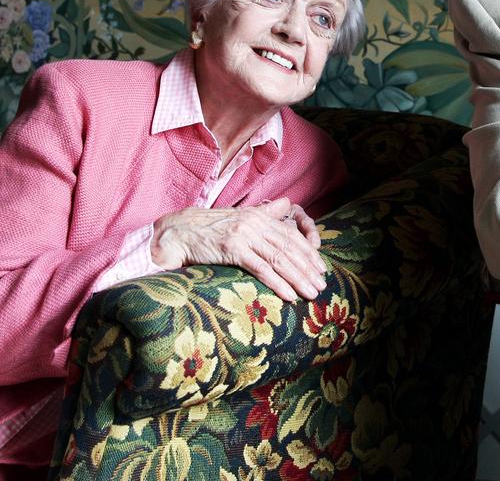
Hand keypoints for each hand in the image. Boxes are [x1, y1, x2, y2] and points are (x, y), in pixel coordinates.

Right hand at [151, 197, 326, 301]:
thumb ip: (265, 213)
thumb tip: (286, 204)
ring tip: (311, 293)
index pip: (292, 235)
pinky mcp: (233, 249)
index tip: (320, 268)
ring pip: (279, 259)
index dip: (309, 253)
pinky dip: (277, 283)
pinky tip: (289, 295)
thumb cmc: (209, 229)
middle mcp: (255, 223)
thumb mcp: (240, 218)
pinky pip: (261, 268)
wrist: (178, 232)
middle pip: (290, 248)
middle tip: (322, 285)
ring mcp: (245, 235)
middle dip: (308, 269)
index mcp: (260, 216)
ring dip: (298, 278)